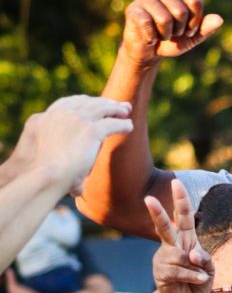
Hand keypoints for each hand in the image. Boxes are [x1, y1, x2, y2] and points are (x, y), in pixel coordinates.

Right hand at [9, 96, 133, 192]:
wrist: (45, 177)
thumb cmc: (42, 179)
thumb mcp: (42, 166)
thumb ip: (59, 169)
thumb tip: (78, 190)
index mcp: (41, 120)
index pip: (64, 105)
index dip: (81, 104)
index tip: (91, 105)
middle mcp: (58, 115)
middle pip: (84, 102)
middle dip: (100, 102)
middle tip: (114, 105)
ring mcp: (75, 120)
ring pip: (100, 108)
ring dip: (115, 109)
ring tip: (126, 111)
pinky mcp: (91, 130)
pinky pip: (112, 124)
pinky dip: (122, 125)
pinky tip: (129, 127)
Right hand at [121, 0, 223, 66]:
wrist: (150, 52)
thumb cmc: (173, 40)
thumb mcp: (193, 36)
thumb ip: (206, 28)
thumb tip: (219, 19)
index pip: (195, 2)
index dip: (195, 22)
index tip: (189, 29)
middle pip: (180, 11)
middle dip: (180, 29)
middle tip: (173, 32)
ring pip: (164, 19)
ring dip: (166, 34)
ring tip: (161, 34)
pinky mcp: (133, 9)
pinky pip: (148, 24)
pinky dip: (152, 37)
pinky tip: (149, 37)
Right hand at [145, 179, 212, 292]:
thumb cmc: (198, 280)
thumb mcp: (209, 268)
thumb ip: (205, 259)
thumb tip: (192, 254)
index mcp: (186, 239)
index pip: (183, 216)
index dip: (181, 200)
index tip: (177, 182)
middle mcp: (172, 246)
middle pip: (164, 227)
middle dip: (158, 213)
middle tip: (147, 198)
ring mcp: (164, 259)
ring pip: (180, 257)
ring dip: (195, 268)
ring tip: (198, 276)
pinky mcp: (161, 273)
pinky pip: (180, 271)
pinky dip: (193, 276)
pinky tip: (198, 280)